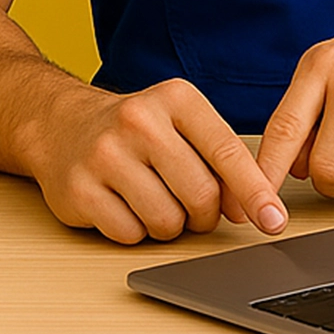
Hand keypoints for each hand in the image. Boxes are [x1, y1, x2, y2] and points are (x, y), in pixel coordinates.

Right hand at [17, 78, 287, 244]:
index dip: (254, 192)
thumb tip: (252, 209)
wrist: (58, 122)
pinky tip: (121, 205)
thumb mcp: (181, 123)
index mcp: (174, 98)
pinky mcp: (79, 189)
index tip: (274, 221)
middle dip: (203, 214)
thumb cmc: (134, 130)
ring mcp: (104, 154)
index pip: (226, 152)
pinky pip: (129, 235)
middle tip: (189, 204)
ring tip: (151, 199)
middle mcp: (138, 120)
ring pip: (166, 222)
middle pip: (200, 196)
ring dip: (168, 226)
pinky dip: (133, 231)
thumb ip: (220, 159)